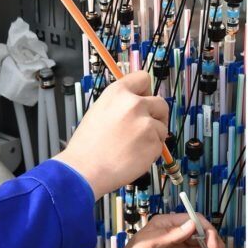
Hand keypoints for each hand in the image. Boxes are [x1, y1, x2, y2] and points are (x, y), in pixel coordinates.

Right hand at [54, 71, 167, 198]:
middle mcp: (134, 104)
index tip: (144, 100)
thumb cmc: (87, 145)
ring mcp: (146, 123)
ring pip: (162, 126)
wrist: (85, 169)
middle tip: (143, 128)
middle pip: (160, 103)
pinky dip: (151, 151)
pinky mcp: (154, 142)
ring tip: (132, 146)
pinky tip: (134, 155)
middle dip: (155, 115)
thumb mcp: (98, 111)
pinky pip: (160, 144)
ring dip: (153, 136)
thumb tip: (137, 104)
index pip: (143, 78)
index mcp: (117, 93)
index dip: (145, 91)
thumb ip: (120, 104)